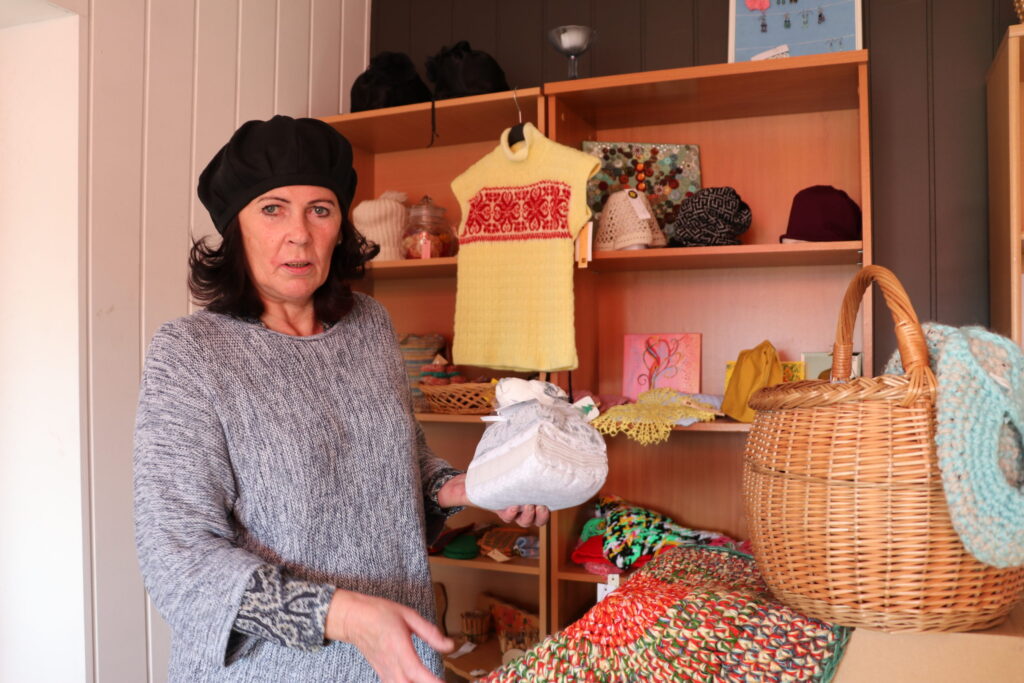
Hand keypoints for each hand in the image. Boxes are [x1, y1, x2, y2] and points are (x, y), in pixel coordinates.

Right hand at [325, 589, 452, 682]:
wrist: (353, 618)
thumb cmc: (379, 613)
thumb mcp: (408, 615)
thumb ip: (430, 632)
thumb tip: (450, 646)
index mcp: (398, 646)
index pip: (415, 670)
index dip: (430, 681)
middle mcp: (391, 663)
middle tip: (440, 681)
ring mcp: (385, 671)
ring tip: (431, 682)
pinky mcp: (382, 674)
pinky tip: (415, 682)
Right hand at [436, 474, 549, 526]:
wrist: (490, 475)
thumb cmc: (476, 484)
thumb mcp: (465, 490)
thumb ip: (455, 495)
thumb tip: (441, 497)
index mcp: (502, 510)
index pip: (510, 517)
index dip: (512, 514)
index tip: (511, 506)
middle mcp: (517, 508)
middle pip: (527, 520)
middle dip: (529, 515)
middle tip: (528, 504)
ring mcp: (527, 501)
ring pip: (538, 515)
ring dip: (540, 512)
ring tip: (539, 503)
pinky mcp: (535, 492)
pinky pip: (546, 502)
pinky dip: (548, 501)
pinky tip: (547, 493)